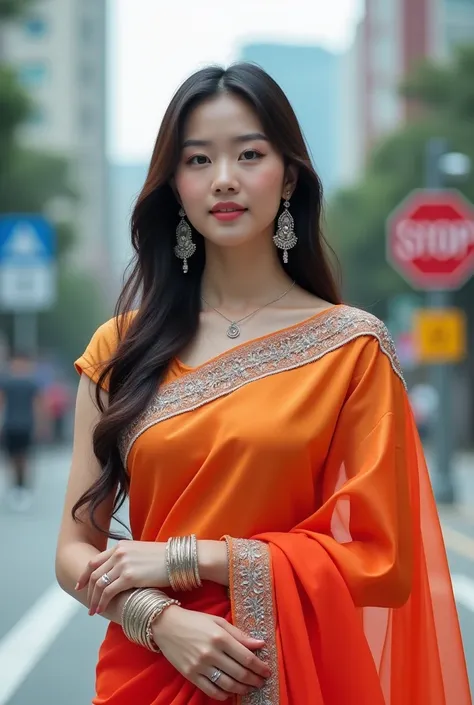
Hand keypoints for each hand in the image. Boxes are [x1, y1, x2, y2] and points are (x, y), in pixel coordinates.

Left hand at [75, 540, 167, 614]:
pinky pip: (108, 592)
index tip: (81, 585)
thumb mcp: (142, 553)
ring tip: (93, 611)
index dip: (85, 574)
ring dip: (94, 599)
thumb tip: (123, 572)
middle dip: (88, 590)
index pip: (95, 561)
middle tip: (87, 602)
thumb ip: (129, 559)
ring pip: (99, 584)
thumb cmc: (166, 558)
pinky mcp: (129, 576)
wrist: (180, 558)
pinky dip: (102, 602)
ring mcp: (123, 564)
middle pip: (94, 573)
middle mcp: (119, 552)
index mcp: (121, 546)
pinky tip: (102, 610)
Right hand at [152, 606, 270, 700]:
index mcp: (220, 637)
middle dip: (254, 680)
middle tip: (262, 681)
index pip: (246, 657)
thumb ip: (239, 634)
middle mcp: (211, 653)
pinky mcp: (190, 675)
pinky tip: (231, 692)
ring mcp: (200, 666)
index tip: (267, 670)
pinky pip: (210, 690)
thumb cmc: (195, 620)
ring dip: (242, 689)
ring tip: (250, 688)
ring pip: (227, 684)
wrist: (166, 625)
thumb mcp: (218, 621)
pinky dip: (223, 694)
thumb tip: (260, 644)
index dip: (259, 667)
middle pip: (239, 673)